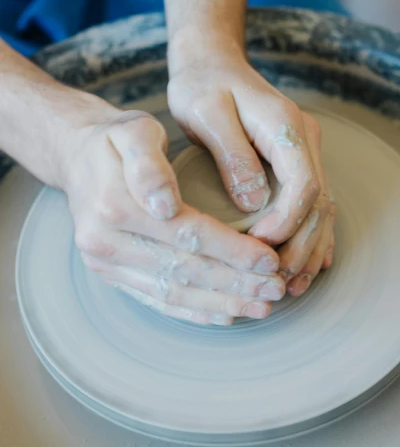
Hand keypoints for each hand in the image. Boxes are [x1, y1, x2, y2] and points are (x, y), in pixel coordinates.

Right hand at [62, 107, 284, 324]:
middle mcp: (105, 242)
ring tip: (261, 308)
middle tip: (276, 289)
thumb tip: (164, 205)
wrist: (75, 157)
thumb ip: (149, 164)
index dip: (232, 250)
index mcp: (115, 204)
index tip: (269, 259)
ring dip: (220, 304)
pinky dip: (193, 311)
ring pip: (172, 292)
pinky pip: (156, 300)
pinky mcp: (109, 276)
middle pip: (184, 269)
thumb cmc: (117, 140)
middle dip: (235, 283)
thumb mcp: (133, 130)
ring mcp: (104, 264)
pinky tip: (225, 316)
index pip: (187, 234)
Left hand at [168, 43, 334, 296]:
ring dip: (309, 248)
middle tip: (279, 282)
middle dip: (301, 246)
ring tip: (293, 285)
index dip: (287, 222)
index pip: (303, 184)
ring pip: (320, 208)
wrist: (212, 62)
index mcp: (285, 126)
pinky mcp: (293, 162)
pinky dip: (310, 236)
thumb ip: (231, 154)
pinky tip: (305, 265)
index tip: (260, 247)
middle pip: (318, 203)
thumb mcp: (206, 112)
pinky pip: (311, 204)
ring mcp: (302, 152)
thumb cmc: (202, 85)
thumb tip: (253, 204)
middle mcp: (303, 140)